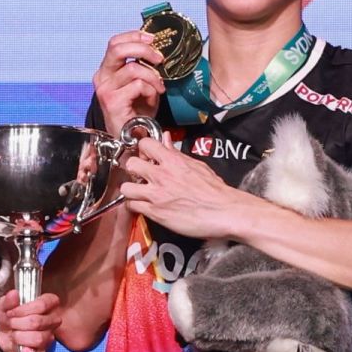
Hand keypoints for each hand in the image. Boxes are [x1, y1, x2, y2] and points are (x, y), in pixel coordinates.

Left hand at [0, 289, 60, 351]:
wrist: (4, 336)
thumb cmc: (9, 318)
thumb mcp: (4, 306)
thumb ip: (8, 300)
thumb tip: (14, 294)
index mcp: (46, 306)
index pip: (45, 303)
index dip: (25, 308)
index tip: (12, 312)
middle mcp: (51, 321)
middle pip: (38, 321)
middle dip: (18, 323)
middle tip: (10, 323)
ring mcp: (48, 338)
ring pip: (38, 338)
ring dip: (20, 337)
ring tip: (14, 335)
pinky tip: (23, 350)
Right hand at [93, 31, 164, 133]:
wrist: (131, 138)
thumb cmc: (137, 111)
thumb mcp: (140, 82)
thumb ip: (142, 65)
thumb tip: (155, 48)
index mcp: (107, 70)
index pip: (115, 42)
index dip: (134, 36)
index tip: (152, 39)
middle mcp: (102, 78)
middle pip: (118, 48)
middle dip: (143, 49)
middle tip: (159, 58)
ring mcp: (105, 89)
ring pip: (133, 69)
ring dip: (153, 77)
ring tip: (159, 88)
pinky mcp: (112, 101)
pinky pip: (138, 86)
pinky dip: (151, 91)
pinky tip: (152, 100)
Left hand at [120, 136, 259, 240]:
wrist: (225, 212)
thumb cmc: (215, 190)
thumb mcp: (196, 165)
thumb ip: (176, 153)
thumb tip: (166, 138)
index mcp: (173, 161)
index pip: (145, 144)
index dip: (142, 150)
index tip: (144, 156)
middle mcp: (162, 176)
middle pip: (131, 164)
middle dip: (133, 170)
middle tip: (139, 175)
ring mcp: (157, 195)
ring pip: (126, 188)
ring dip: (130, 190)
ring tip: (138, 192)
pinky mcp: (156, 213)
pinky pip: (132, 206)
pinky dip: (134, 206)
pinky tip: (143, 206)